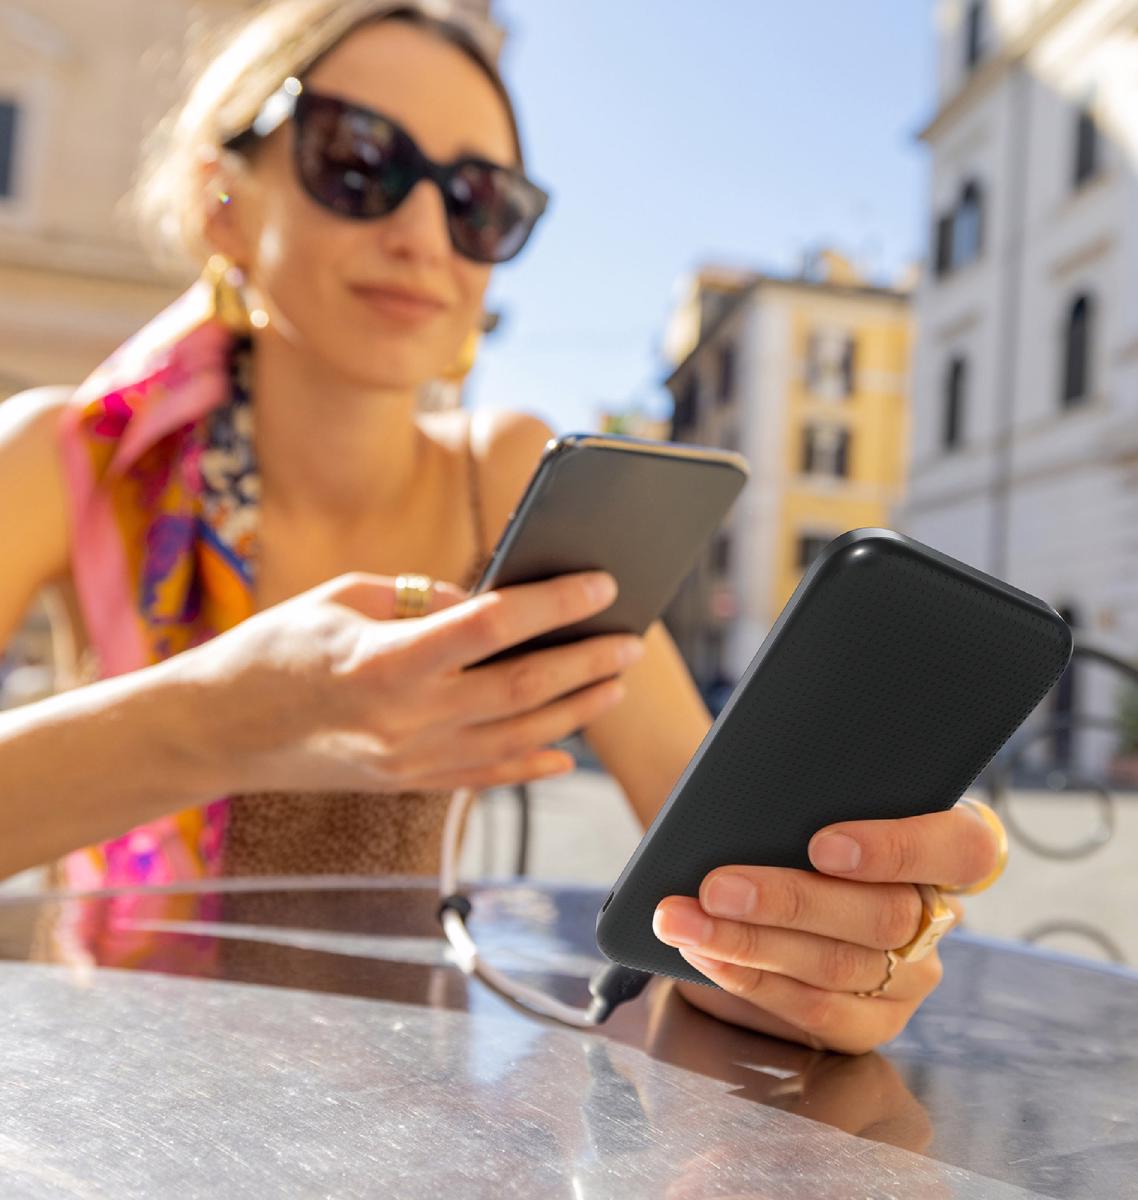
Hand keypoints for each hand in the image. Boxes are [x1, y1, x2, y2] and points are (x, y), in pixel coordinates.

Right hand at [169, 569, 643, 796]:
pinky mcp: (406, 784)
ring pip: (518, 739)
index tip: (600, 582)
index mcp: (387, 658)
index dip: (554, 603)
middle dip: (587, 662)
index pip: (493, 626)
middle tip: (631, 640)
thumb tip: (493, 601)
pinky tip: (567, 750)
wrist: (218, 729)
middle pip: (523, 689)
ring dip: (575, 711)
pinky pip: (485, 777)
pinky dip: (532, 764)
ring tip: (613, 683)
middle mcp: (406, 717)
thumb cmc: (274, 648)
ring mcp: (409, 760)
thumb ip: (425, 599)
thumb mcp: (345, 597)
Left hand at [651, 803, 999, 1054]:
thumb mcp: (802, 802)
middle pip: (883, 916)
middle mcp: (938, 917)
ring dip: (748, 942)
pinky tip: (703, 953)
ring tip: (683, 919)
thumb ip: (804, 805)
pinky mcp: (869, 1024)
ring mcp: (909, 979)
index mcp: (947, 847)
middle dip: (788, 900)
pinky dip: (748, 978)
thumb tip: (754, 816)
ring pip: (838, 966)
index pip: (964, 849)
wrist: (751, 860)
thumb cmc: (783, 818)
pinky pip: (814, 1011)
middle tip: (716, 887)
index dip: (898, 848)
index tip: (822, 845)